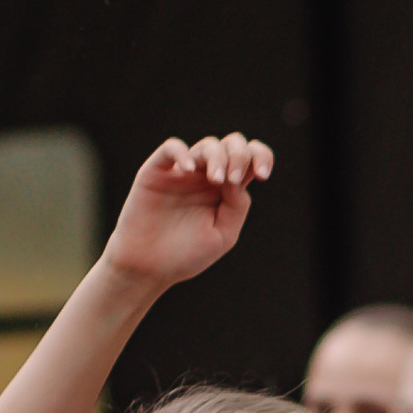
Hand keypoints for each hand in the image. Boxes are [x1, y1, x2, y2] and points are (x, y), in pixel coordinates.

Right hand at [102, 135, 274, 292]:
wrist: (149, 267)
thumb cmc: (186, 254)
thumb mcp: (223, 235)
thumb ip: (236, 206)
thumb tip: (237, 179)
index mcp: (227, 190)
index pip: (251, 159)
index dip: (261, 156)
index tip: (264, 174)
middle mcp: (206, 176)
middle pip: (232, 145)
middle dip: (240, 155)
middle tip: (233, 179)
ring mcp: (183, 172)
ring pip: (207, 144)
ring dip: (217, 157)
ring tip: (215, 180)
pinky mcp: (157, 172)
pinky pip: (171, 148)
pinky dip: (182, 153)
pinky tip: (189, 170)